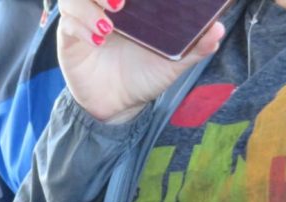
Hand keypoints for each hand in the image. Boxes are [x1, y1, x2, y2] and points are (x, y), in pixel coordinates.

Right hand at [57, 0, 224, 122]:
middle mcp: (104, 5)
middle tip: (122, 1)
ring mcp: (84, 18)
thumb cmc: (145, 75)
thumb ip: (195, 46)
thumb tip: (217, 30)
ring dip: (90, 4)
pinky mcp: (69, 38)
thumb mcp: (173, 62)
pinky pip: (67, 23)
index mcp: (130, 3)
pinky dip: (81, 26)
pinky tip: (97, 39)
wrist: (118, 106)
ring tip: (110, 22)